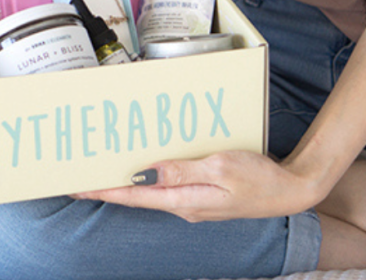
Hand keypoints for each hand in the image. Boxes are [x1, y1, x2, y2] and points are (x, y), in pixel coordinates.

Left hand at [74, 150, 322, 221]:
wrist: (290, 190)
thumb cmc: (259, 178)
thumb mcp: (220, 168)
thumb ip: (182, 170)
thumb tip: (146, 172)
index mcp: (184, 200)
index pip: (133, 196)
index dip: (102, 190)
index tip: (75, 185)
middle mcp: (183, 204)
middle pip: (136, 194)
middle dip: (107, 185)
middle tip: (79, 172)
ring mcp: (194, 200)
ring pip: (151, 189)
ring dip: (127, 179)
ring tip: (104, 165)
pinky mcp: (203, 193)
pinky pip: (170, 183)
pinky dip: (151, 173)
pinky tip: (147, 162)